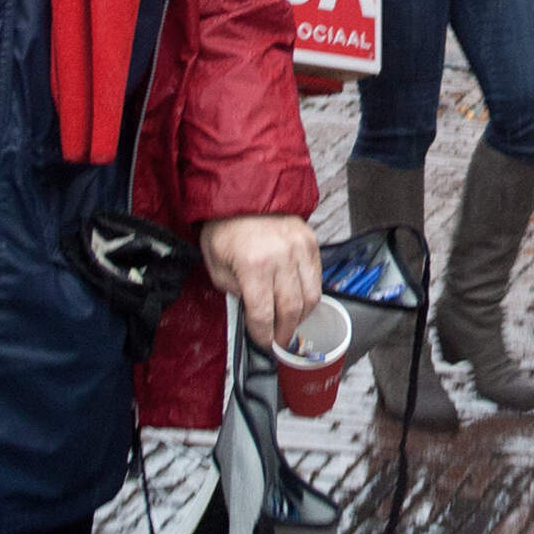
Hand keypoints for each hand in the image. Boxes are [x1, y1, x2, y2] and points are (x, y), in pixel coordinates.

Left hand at [200, 213, 320, 354]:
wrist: (244, 192)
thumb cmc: (225, 228)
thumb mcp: (215, 264)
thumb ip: (233, 291)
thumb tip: (252, 308)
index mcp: (253, 266)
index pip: (263, 314)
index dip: (263, 334)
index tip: (262, 342)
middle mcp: (281, 259)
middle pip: (291, 310)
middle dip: (285, 331)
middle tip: (279, 340)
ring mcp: (300, 250)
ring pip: (311, 297)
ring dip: (302, 317)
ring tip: (291, 322)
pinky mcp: (311, 243)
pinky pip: (318, 278)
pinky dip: (311, 295)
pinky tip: (299, 300)